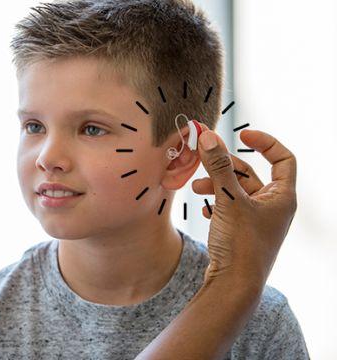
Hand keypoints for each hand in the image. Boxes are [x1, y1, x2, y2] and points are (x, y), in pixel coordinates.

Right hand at [192, 127, 296, 285]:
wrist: (234, 285)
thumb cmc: (240, 244)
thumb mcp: (228, 199)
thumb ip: (217, 166)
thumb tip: (208, 136)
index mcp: (282, 197)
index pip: (283, 158)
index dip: (265, 142)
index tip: (242, 134)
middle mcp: (273, 207)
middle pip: (251, 173)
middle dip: (225, 166)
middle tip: (204, 159)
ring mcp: (257, 220)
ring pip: (236, 190)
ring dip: (215, 184)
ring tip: (196, 188)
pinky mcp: (241, 232)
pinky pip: (228, 208)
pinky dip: (215, 203)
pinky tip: (203, 210)